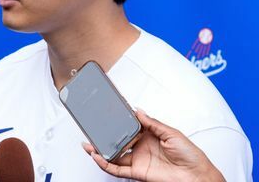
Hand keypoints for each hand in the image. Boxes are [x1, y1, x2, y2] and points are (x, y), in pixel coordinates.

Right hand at [82, 110, 224, 181]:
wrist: (197, 176)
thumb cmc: (191, 155)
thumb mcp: (172, 132)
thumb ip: (152, 122)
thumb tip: (138, 111)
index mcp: (149, 136)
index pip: (128, 127)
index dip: (117, 122)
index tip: (107, 114)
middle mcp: (141, 148)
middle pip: (117, 141)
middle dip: (103, 136)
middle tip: (92, 129)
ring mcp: (138, 160)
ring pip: (113, 155)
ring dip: (99, 150)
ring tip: (88, 144)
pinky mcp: (137, 172)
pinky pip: (117, 169)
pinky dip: (105, 164)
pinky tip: (97, 157)